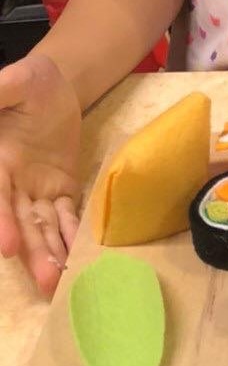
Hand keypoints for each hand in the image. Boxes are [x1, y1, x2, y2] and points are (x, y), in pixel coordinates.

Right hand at [0, 55, 81, 293]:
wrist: (56, 88)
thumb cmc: (30, 81)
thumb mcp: (15, 82)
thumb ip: (0, 93)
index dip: (0, 221)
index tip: (6, 248)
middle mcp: (11, 181)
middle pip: (19, 221)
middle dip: (31, 251)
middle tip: (45, 282)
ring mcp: (36, 189)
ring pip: (42, 225)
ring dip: (51, 253)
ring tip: (60, 283)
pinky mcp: (61, 190)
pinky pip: (67, 215)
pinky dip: (74, 234)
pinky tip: (82, 258)